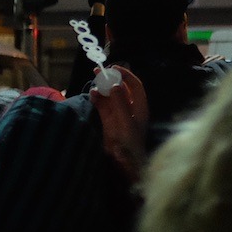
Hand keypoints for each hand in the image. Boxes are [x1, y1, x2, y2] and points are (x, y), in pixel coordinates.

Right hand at [89, 65, 148, 183]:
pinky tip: (91, 94)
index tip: (114, 68)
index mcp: (140, 106)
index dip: (126, 75)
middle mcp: (130, 107)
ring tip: (94, 79)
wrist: (124, 162)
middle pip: (121, 88)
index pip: (135, 86)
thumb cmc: (130, 142)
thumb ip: (120, 104)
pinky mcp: (108, 120)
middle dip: (111, 79)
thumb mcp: (126, 122)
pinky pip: (102, 105)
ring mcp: (118, 113)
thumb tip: (115, 85)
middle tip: (98, 71)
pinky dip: (97, 98)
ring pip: (110, 95)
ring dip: (102, 87)